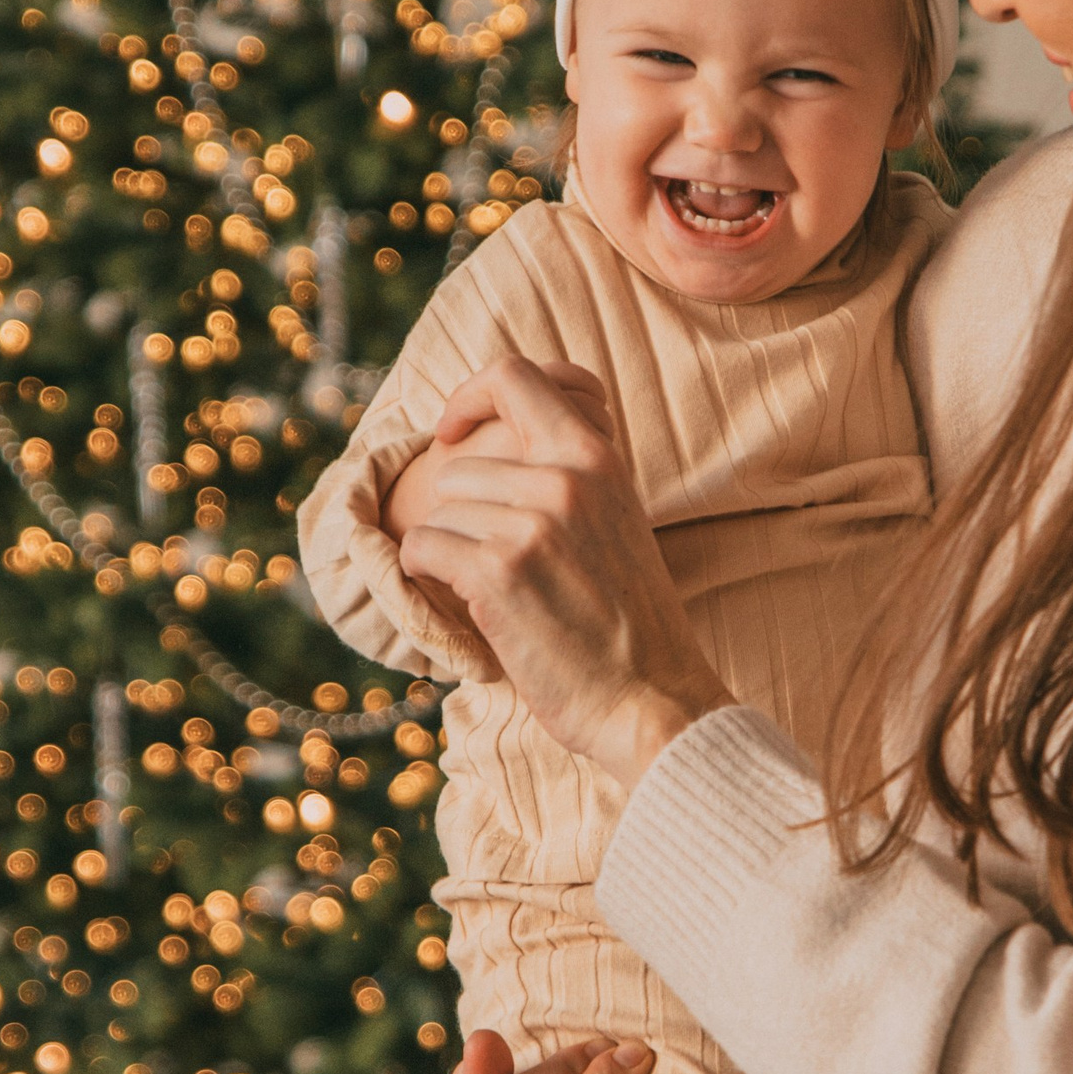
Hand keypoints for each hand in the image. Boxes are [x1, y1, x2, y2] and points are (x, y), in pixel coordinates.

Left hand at [384, 365, 614, 639]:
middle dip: (462, 516)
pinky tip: (469, 602)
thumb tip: (506, 429)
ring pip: (440, 511)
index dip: (468, 396)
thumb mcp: (616, 518)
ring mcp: (532, 525)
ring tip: (502, 591)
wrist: (651, 698)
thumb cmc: (629, 619)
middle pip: (459, 466)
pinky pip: (421, 548)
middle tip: (500, 563)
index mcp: (597, 457)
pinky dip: (429, 577)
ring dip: (454, 552)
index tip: (452, 433)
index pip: (513, 375)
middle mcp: (566, 479)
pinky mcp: (498, 574)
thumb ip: (572, 471)